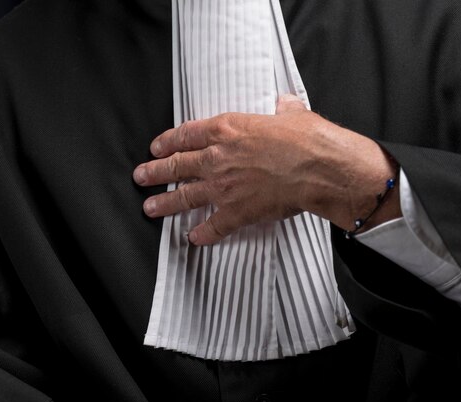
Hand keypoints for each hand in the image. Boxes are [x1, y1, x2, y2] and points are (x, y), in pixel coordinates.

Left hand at [133, 95, 399, 244]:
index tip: (157, 148)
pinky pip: (213, 226)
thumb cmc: (307, 139)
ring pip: (185, 195)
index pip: (186, 135)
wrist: (318, 168)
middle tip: (141, 177)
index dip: (167, 142)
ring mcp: (224, 186)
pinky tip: (194, 238)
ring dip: (166, 203)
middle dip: (155, 172)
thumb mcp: (293, 114)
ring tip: (151, 207)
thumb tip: (285, 103)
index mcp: (227, 129)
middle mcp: (218, 157)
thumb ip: (283, 110)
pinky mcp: (237, 211)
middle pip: (177, 165)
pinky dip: (203, 234)